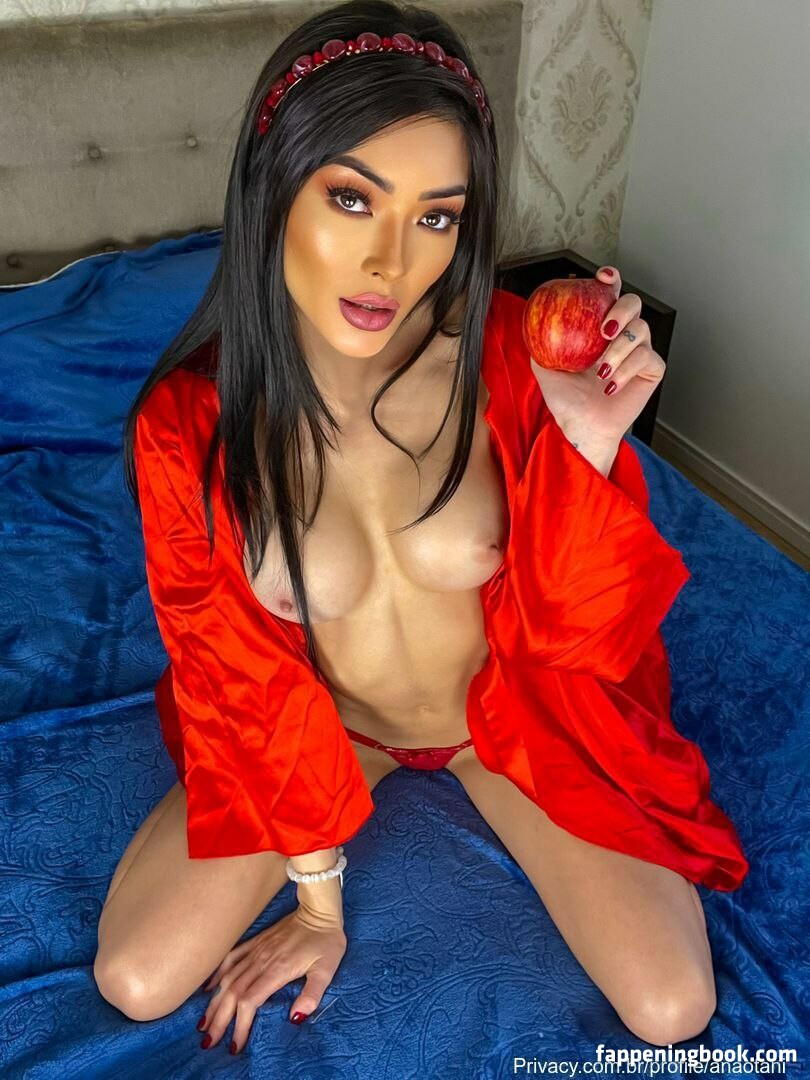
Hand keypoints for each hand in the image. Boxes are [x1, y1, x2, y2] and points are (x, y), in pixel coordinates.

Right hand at [197, 905, 346, 1053]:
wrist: (319, 910)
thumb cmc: (326, 941)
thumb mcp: (326, 969)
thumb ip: (312, 994)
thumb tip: (295, 1018)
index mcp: (277, 970)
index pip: (250, 1001)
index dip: (240, 1024)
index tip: (236, 1045)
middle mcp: (261, 961)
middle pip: (233, 994)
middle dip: (219, 1019)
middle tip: (208, 1042)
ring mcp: (256, 950)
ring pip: (228, 979)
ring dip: (214, 1002)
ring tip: (203, 1022)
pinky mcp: (256, 942)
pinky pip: (231, 958)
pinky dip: (217, 974)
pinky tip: (208, 987)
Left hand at [528, 266, 666, 445]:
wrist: (580, 426)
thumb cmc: (566, 400)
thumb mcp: (544, 367)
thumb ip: (540, 342)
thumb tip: (532, 319)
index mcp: (598, 328)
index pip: (609, 294)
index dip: (611, 280)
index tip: (603, 278)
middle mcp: (621, 335)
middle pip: (633, 303)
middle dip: (621, 309)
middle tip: (603, 330)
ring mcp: (638, 351)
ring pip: (641, 330)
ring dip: (618, 350)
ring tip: (601, 371)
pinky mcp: (651, 369)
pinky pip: (647, 357)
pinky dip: (627, 370)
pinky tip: (611, 384)